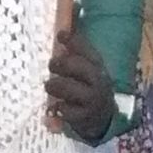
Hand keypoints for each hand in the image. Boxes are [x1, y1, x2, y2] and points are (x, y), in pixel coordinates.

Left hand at [44, 28, 116, 143]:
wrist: (102, 120)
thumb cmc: (87, 89)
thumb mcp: (85, 71)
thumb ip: (74, 55)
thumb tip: (60, 32)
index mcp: (98, 67)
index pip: (88, 50)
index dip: (74, 41)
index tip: (60, 35)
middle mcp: (99, 82)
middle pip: (78, 66)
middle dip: (61, 63)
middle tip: (52, 65)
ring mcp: (93, 100)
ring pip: (69, 88)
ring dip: (55, 86)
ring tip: (50, 86)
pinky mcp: (85, 117)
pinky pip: (66, 110)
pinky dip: (58, 108)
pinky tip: (57, 107)